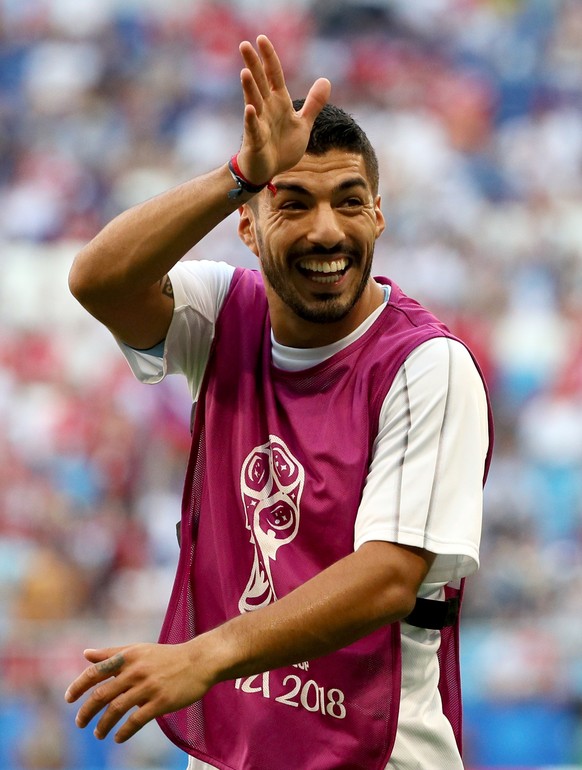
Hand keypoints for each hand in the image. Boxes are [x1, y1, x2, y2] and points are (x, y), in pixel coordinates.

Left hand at [64, 642, 211, 742]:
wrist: (199, 661)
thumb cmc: (166, 656)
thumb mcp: (138, 650)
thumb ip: (111, 653)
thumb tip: (85, 654)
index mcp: (128, 657)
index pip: (95, 672)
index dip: (78, 686)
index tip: (68, 699)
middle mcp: (136, 670)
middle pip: (102, 693)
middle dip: (87, 711)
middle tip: (80, 723)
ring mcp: (149, 687)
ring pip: (116, 709)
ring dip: (103, 724)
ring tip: (98, 733)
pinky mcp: (161, 702)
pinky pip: (136, 720)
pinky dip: (123, 732)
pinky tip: (118, 737)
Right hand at [237, 35, 330, 184]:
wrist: (268, 171)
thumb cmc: (282, 147)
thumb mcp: (302, 123)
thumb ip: (313, 103)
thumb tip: (326, 80)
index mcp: (279, 103)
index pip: (274, 76)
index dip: (269, 58)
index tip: (262, 39)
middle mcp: (266, 109)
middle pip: (260, 83)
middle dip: (253, 65)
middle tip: (245, 45)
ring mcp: (259, 124)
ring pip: (253, 103)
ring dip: (249, 88)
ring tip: (245, 72)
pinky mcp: (255, 141)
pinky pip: (253, 129)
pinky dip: (251, 120)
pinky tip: (249, 109)